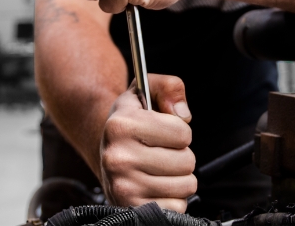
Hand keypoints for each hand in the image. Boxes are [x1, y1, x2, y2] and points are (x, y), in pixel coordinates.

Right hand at [100, 74, 195, 212]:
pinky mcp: (131, 208)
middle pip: (186, 161)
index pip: (182, 132)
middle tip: (161, 151)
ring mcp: (122, 186)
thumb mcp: (146, 90)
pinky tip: (156, 186)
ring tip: (159, 168)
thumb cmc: (132, 120)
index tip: (164, 131)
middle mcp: (117, 157)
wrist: (107, 150)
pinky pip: (178, 206)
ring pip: (186, 185)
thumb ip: (170, 87)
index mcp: (121, 124)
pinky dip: (173, 198)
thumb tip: (183, 115)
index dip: (180, 130)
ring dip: (179, 176)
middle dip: (181, 154)